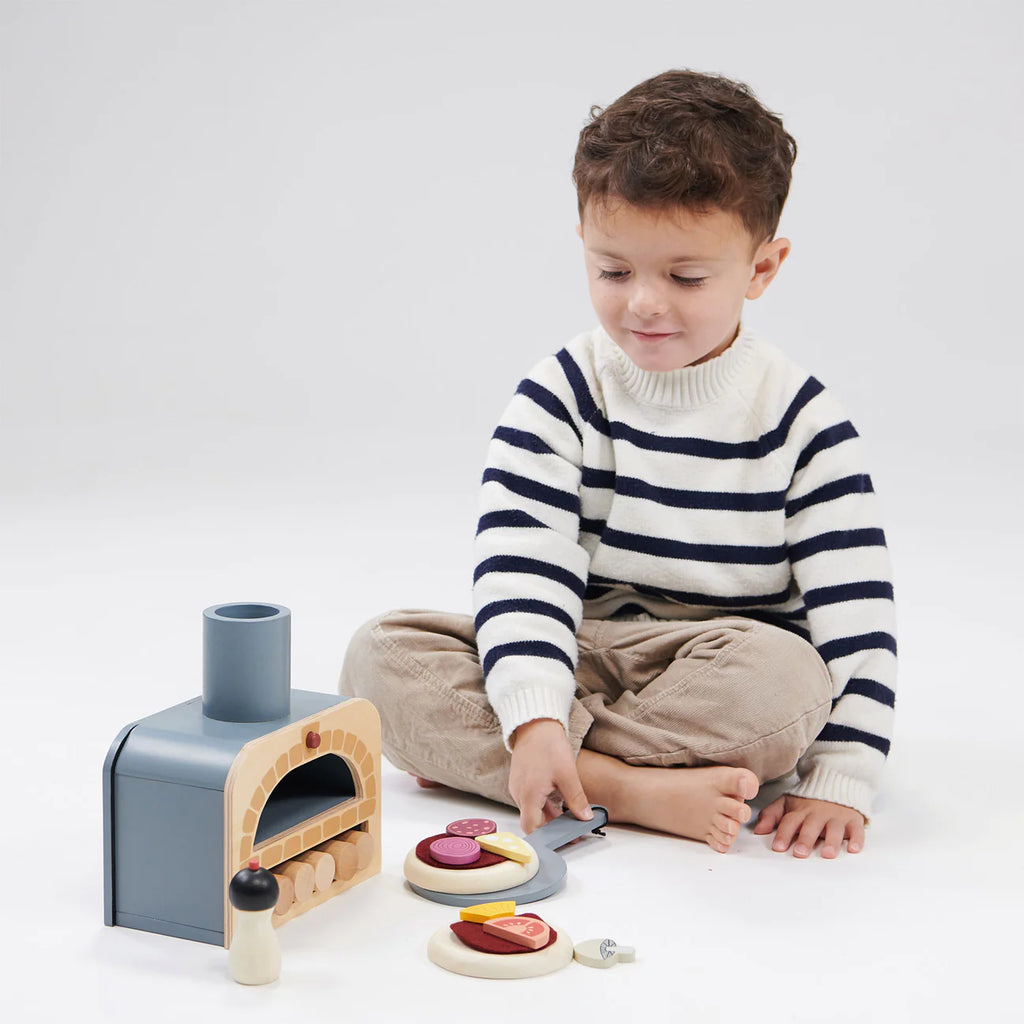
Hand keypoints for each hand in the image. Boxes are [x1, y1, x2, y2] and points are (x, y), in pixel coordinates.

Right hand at [508, 718, 592, 833]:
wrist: (535, 722)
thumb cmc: (549, 745)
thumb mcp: (567, 774)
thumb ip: (576, 799)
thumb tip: (585, 818)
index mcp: (528, 795)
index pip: (532, 828)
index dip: (547, 838)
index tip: (564, 841)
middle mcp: (518, 793)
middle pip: (533, 820)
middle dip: (552, 828)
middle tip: (573, 831)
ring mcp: (518, 786)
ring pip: (532, 809)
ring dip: (549, 816)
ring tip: (570, 818)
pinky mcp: (521, 779)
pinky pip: (531, 799)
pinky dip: (544, 804)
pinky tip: (559, 802)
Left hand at [753, 794, 864, 858]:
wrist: (836, 784)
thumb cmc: (808, 801)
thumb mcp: (787, 803)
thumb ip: (771, 815)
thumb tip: (758, 831)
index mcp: (800, 811)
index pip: (789, 822)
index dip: (783, 834)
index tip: (777, 847)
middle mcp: (818, 814)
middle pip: (810, 827)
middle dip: (805, 839)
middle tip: (800, 853)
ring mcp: (837, 817)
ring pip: (834, 829)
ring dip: (831, 842)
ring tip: (827, 854)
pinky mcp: (853, 820)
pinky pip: (857, 830)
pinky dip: (857, 839)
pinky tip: (853, 849)